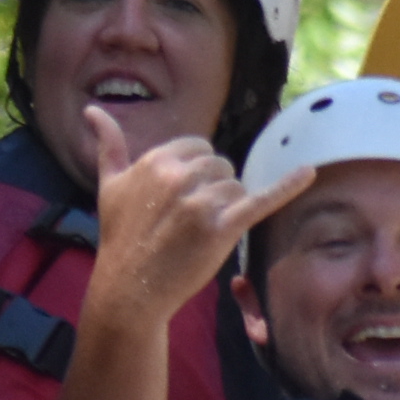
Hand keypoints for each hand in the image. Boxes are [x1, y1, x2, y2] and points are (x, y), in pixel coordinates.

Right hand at [77, 104, 306, 334]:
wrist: (129, 290)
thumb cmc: (120, 238)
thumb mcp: (109, 186)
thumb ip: (107, 145)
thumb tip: (91, 110)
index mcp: (156, 160)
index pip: (199, 149)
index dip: (195, 174)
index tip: (179, 200)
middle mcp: (179, 176)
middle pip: (221, 167)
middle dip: (211, 191)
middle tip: (187, 223)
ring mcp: (201, 203)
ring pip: (236, 188)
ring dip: (226, 209)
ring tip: (198, 234)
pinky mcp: (222, 229)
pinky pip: (261, 199)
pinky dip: (287, 185)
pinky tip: (308, 172)